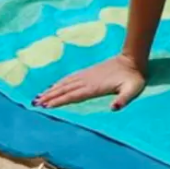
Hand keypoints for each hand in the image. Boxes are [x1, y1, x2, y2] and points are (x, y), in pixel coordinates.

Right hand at [32, 54, 146, 110]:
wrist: (132, 60)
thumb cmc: (134, 78)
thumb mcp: (132, 90)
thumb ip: (124, 99)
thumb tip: (114, 108)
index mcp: (94, 87)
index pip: (73, 95)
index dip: (59, 101)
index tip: (46, 106)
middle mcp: (87, 81)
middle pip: (64, 90)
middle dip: (50, 96)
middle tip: (35, 103)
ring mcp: (87, 75)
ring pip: (65, 83)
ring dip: (52, 89)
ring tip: (39, 96)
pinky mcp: (88, 72)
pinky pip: (70, 77)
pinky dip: (60, 82)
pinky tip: (54, 85)